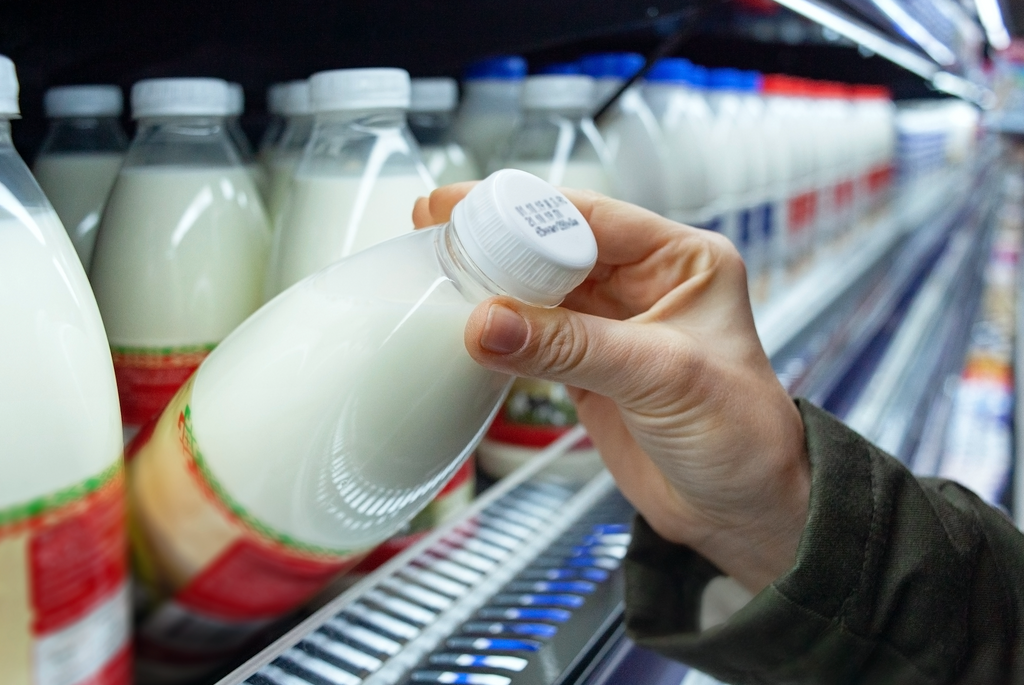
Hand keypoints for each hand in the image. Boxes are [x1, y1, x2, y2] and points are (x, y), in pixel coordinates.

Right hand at [413, 185, 809, 592]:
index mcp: (682, 260)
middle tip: (435, 231)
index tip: (464, 208)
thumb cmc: (743, 437)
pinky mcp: (587, 366)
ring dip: (492, 285)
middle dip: (498, 240)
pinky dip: (499, 332)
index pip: (593, 218)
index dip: (526, 211)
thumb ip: (572, 347)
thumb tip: (488, 322)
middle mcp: (646, 284)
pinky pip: (533, 337)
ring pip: (539, 291)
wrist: (741, 512)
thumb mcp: (662, 377)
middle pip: (557, 247)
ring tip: (436, 271)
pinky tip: (464, 324)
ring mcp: (613, 326)